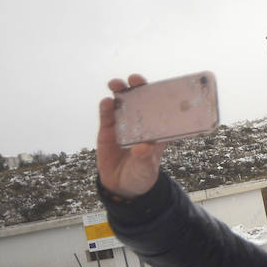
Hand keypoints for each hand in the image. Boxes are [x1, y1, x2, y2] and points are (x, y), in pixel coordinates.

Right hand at [97, 74, 165, 199]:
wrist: (122, 186)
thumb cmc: (141, 174)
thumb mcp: (146, 168)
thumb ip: (144, 158)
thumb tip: (143, 148)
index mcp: (156, 129)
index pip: (159, 108)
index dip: (159, 94)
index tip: (159, 85)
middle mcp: (140, 124)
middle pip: (140, 101)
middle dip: (137, 87)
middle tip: (134, 79)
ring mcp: (123, 126)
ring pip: (121, 104)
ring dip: (119, 92)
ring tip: (116, 84)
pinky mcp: (108, 132)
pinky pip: (107, 117)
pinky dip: (106, 108)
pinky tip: (106, 102)